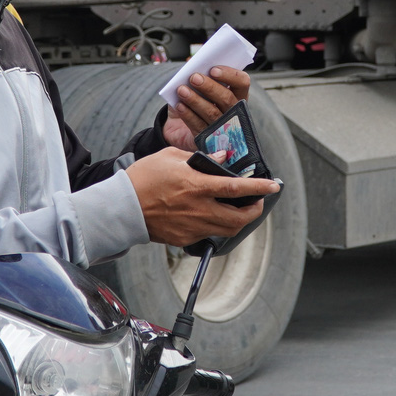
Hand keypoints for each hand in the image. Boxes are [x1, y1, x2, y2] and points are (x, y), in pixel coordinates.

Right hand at [126, 146, 276, 247]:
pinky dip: (215, 224)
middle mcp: (198, 209)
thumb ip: (200, 159)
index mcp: (196, 186)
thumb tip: (222, 159)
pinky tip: (210, 214)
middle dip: (255, 211)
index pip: (237, 188)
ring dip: (238, 220)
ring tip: (238, 208)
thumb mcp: (170, 157)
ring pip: (227, 229)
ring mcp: (192, 226)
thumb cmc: (144, 178)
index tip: (274, 186)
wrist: (121, 207)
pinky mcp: (183, 238)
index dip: (259, 188)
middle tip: (258, 203)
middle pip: (239, 218)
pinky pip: (207, 233)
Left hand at [160, 66, 251, 151]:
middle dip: (209, 87)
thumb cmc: (192, 100)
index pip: (242, 83)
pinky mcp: (208, 139)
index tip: (212, 69)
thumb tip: (194, 68)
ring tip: (181, 90)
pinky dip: (188, 114)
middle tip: (194, 78)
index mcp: (236, 95)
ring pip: (212, 113)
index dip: (229, 75)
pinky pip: (198, 126)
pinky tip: (179, 105)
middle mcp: (233, 112)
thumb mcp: (196, 86)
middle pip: (227, 99)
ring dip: (196, 100)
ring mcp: (222, 128)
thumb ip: (201, 76)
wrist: (176, 125)